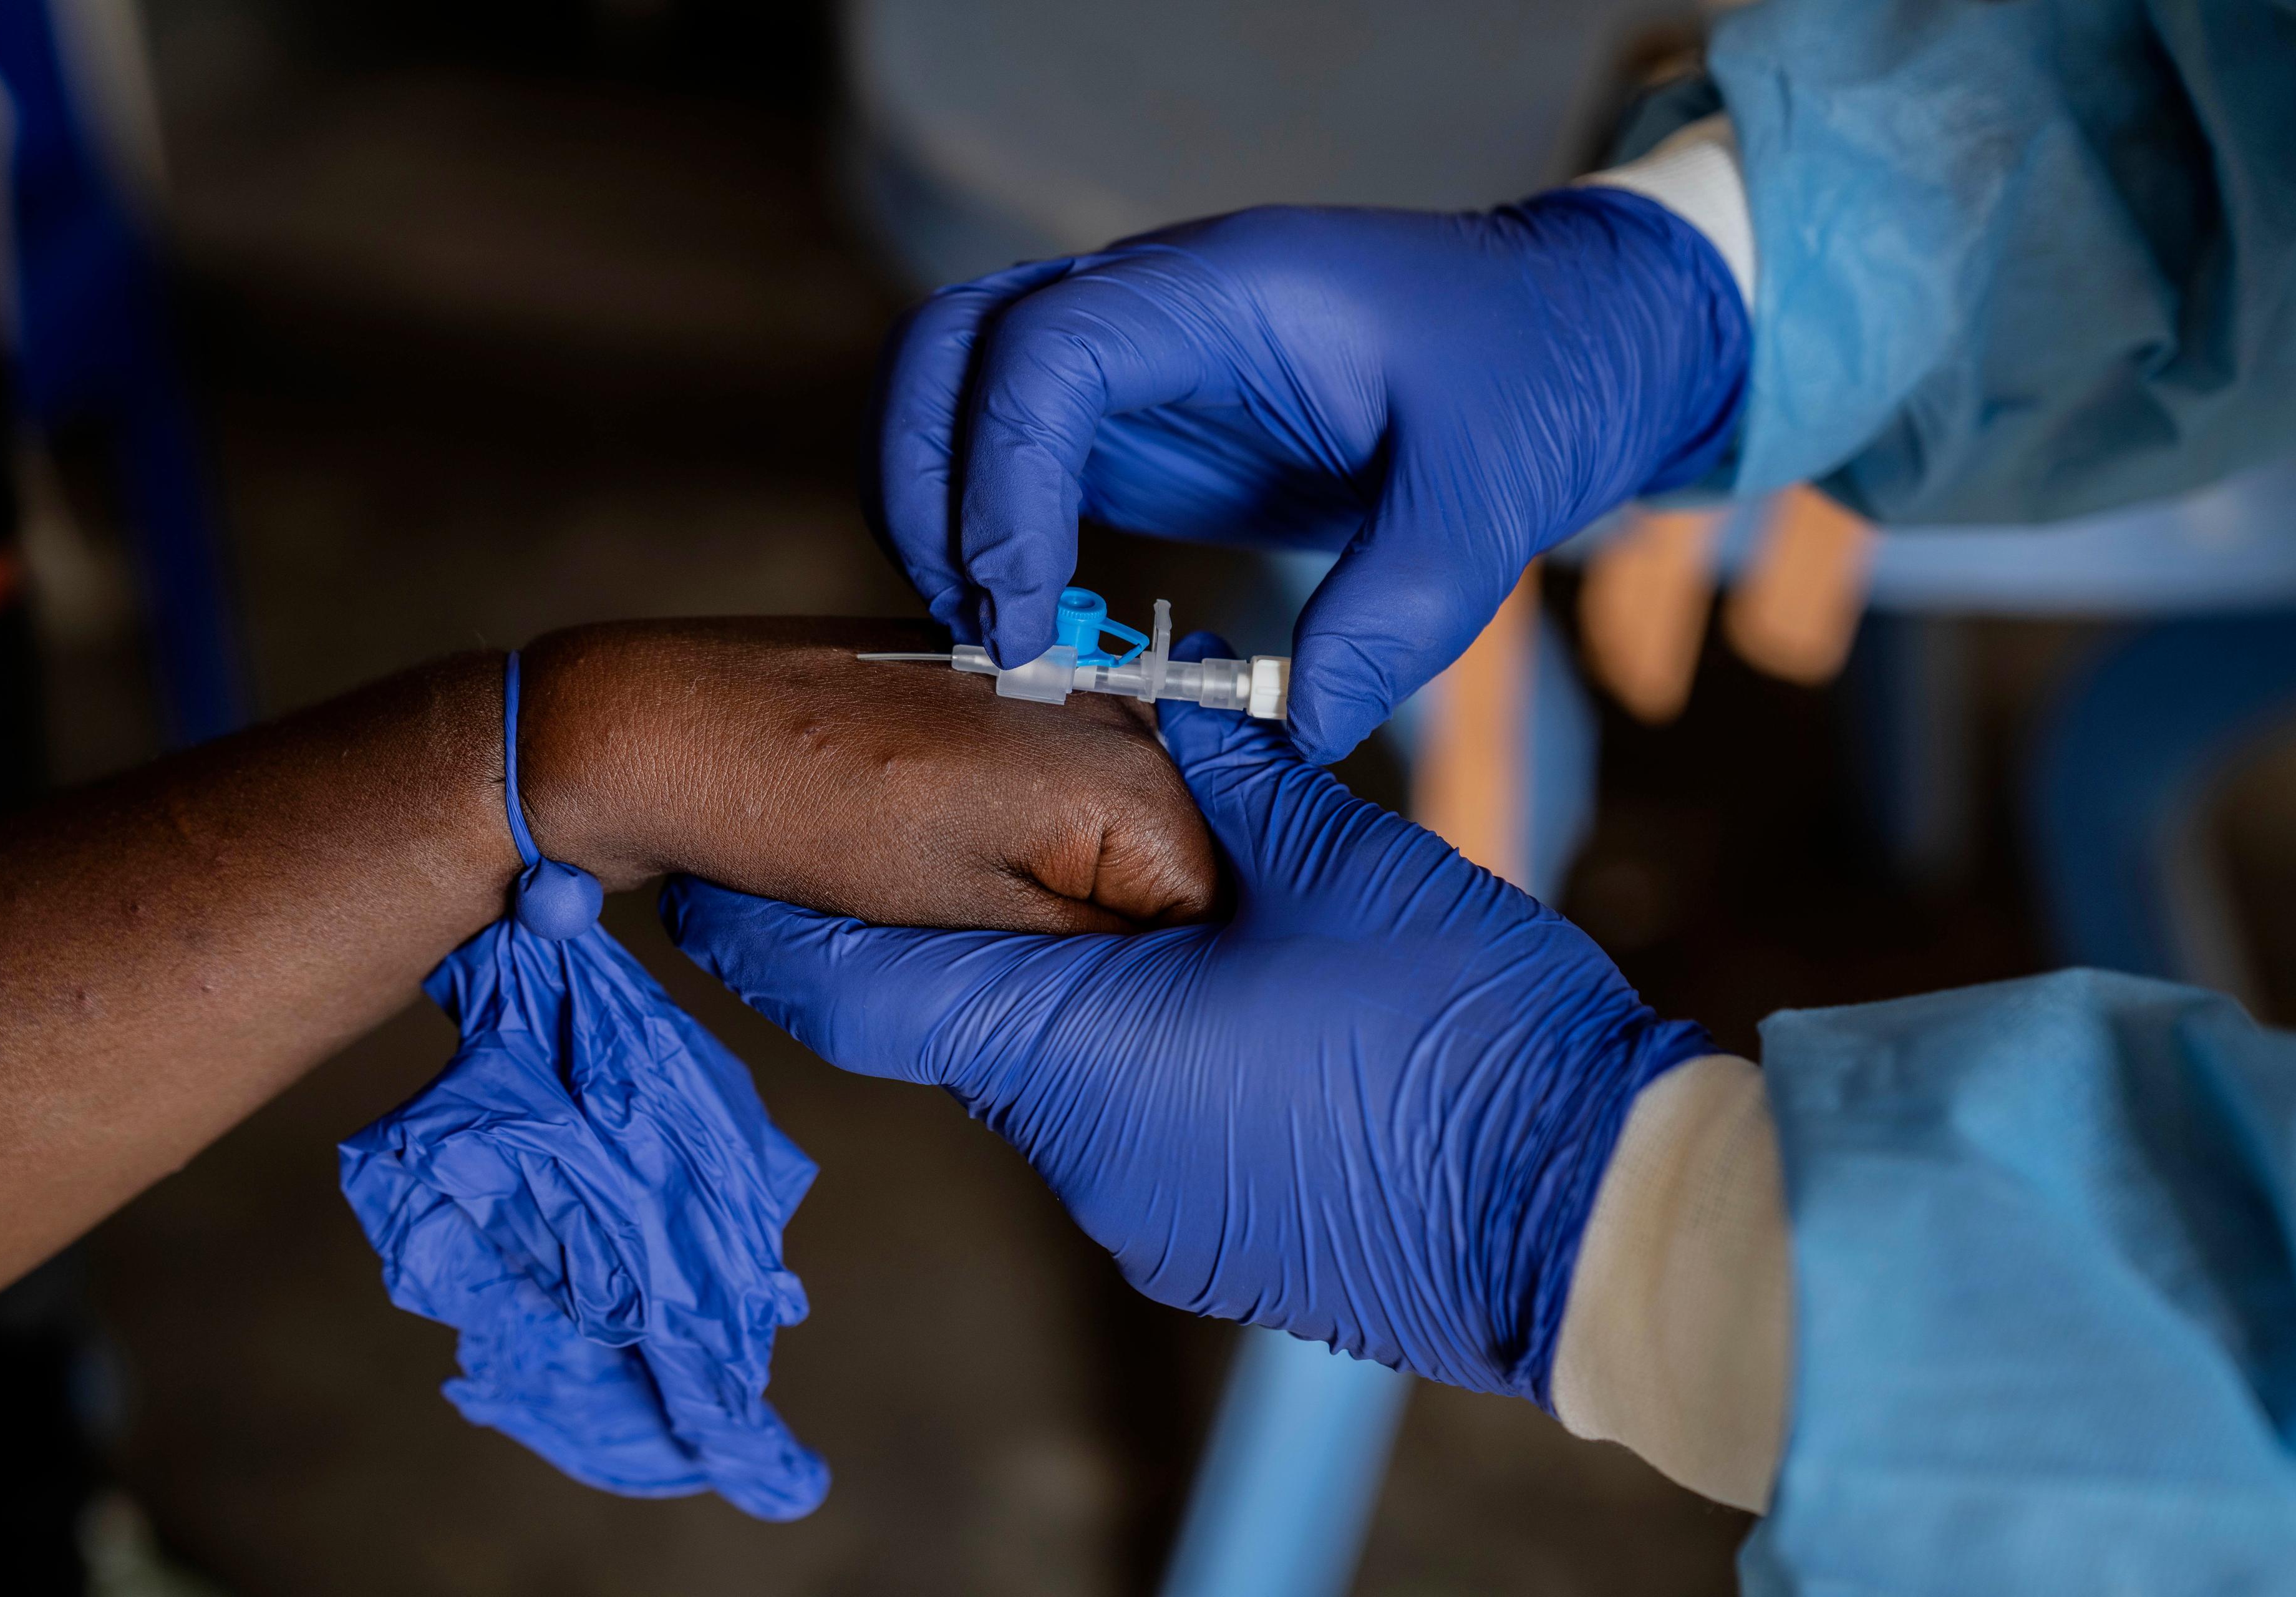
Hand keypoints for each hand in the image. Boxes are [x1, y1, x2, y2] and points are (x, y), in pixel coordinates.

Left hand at [516, 618, 1214, 931]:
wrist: (673, 721)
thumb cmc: (806, 817)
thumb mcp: (965, 920)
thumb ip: (1087, 947)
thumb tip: (1154, 978)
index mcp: (1125, 773)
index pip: (1206, 910)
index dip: (1143, 974)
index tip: (1070, 998)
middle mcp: (1115, 711)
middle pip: (1161, 865)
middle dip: (1106, 928)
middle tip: (1008, 964)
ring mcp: (1062, 684)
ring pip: (1107, 828)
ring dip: (1058, 882)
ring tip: (954, 894)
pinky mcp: (1009, 680)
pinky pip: (1055, 784)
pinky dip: (1018, 833)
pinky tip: (938, 848)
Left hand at [662, 636, 1710, 1402]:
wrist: (1589, 1219)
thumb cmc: (1460, 1032)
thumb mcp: (1336, 858)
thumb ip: (1220, 774)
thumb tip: (1170, 714)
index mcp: (1074, 1047)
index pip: (855, 991)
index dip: (770, 927)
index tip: (706, 875)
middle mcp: (1077, 1154)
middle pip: (958, 1022)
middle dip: (960, 927)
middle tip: (982, 829)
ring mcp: (1142, 1217)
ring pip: (1050, 1073)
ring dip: (1071, 990)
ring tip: (1158, 910)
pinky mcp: (1203, 1246)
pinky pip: (1124, 1131)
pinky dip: (1135, 1058)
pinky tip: (1228, 1010)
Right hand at [869, 189, 1747, 761]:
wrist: (1567, 333)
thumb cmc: (1539, 376)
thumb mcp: (1492, 500)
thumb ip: (1394, 619)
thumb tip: (1292, 734)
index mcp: (1228, 294)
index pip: (1047, 353)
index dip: (1003, 485)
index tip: (1025, 621)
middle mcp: (1153, 309)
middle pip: (949, 349)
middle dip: (922, 489)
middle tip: (980, 635)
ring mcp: (1135, 362)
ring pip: (953, 392)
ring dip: (934, 510)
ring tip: (995, 640)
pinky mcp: (1138, 422)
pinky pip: (1010, 456)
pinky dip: (984, 534)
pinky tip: (1034, 629)